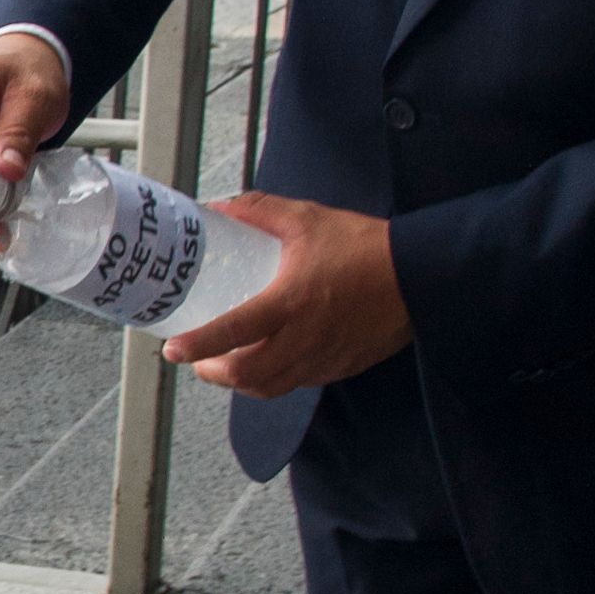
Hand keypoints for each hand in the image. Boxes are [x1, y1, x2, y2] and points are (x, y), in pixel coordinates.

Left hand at [157, 194, 410, 398]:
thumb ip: (261, 211)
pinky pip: (299, 383)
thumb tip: (220, 206)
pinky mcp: (341, 367)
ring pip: (271, 387)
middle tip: (198, 360)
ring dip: (242, 383)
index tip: (173, 349)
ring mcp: (324, 358)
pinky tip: (269, 363)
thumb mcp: (308, 220)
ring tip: (226, 366)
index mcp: (291, 302)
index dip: (199, 344)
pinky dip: (274, 380)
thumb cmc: (364, 246)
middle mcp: (304, 338)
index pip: (234, 332)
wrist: (421, 275)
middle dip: (213, 373)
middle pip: (247, 375)